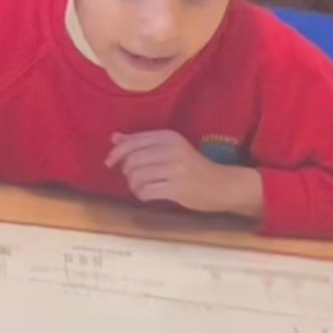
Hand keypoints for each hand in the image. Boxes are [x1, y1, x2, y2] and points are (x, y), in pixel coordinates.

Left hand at [106, 132, 265, 216]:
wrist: (221, 185)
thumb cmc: (191, 166)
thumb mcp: (169, 148)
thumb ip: (141, 142)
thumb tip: (114, 137)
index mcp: (169, 137)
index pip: (132, 142)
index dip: (116, 153)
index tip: (111, 163)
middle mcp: (172, 150)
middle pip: (132, 160)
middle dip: (126, 172)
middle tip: (133, 178)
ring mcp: (175, 170)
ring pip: (136, 177)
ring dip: (133, 185)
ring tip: (142, 187)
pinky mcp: (177, 188)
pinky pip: (145, 192)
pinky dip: (141, 195)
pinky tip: (148, 195)